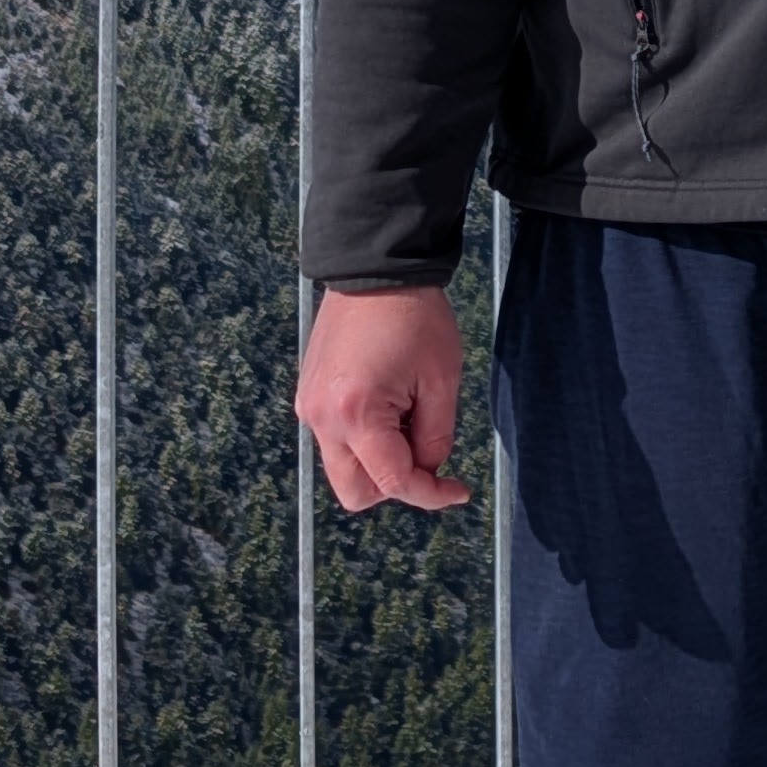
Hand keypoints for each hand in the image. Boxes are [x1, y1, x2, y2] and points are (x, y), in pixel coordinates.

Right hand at [295, 284, 471, 515]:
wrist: (374, 271)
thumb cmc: (414, 317)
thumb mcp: (441, 381)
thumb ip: (435, 439)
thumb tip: (426, 471)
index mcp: (356, 413)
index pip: (393, 482)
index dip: (431, 495)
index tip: (459, 491)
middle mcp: (322, 418)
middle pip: (355, 492)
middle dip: (395, 485)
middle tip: (427, 454)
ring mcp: (308, 407)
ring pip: (344, 469)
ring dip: (379, 463)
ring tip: (407, 419)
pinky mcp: (307, 396)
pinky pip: (335, 440)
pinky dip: (364, 441)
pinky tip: (388, 406)